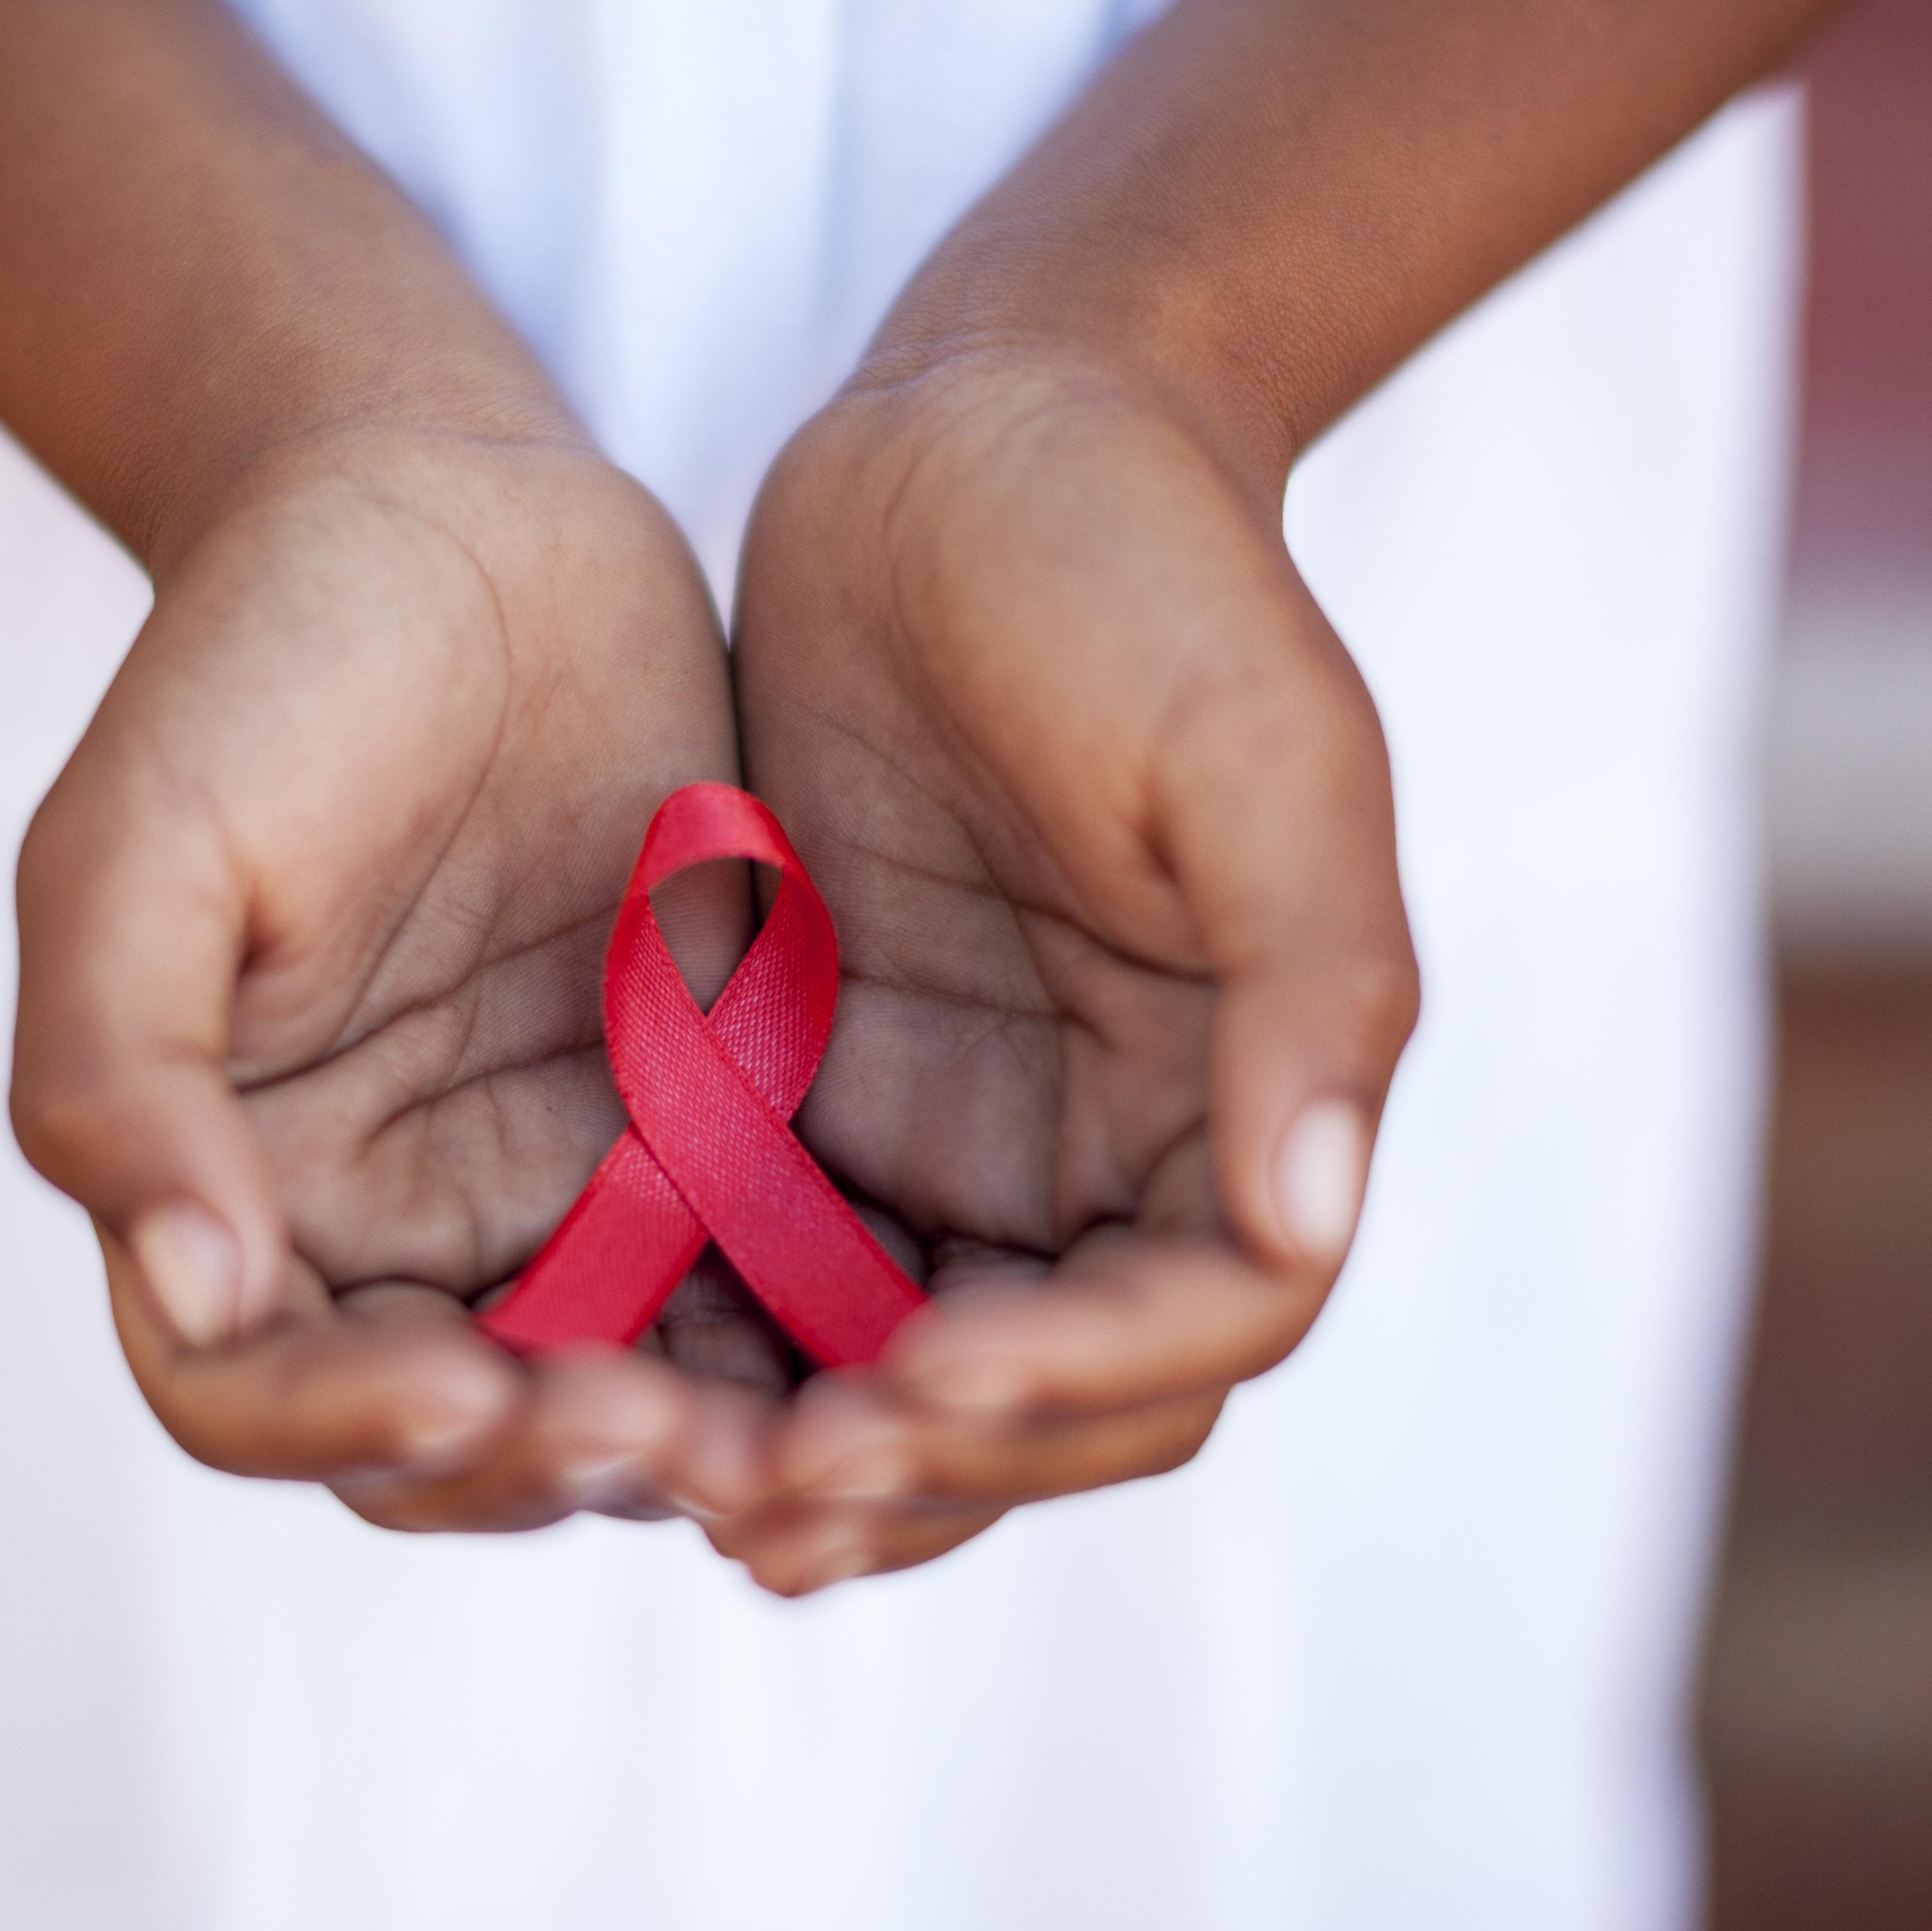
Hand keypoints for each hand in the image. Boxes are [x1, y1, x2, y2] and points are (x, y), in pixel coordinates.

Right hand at [11, 417, 784, 1532]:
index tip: (478, 1385)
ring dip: (701, 1442)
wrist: (455, 511)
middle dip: (551, 1461)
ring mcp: (558, 1191)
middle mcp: (390, 1229)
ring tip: (799, 1432)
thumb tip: (193, 1286)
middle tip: (669, 1433)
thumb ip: (119, 1071)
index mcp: (228, 1188)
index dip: (349, 1423)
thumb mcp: (137, 845)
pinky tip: (890, 1334)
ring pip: (624, 1399)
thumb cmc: (258, 662)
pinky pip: (764, 1287)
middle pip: (454, 1442)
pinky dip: (812, 1341)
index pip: (259, 1392)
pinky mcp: (707, 1136)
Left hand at [712, 345, 1418, 1591]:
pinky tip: (620, 1387)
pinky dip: (726, 1354)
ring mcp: (974, 1138)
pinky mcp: (829, 1101)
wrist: (979, 436)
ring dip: (825, 1456)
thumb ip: (1311, 979)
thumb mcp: (1257, 743)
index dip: (1076, 1380)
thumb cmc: (1146, 565)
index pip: (1201, 1317)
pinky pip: (783, 1280)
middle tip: (775, 1495)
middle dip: (934, 1460)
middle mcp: (1123, 1152)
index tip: (926, 1377)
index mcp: (1252, 1091)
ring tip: (692, 1494)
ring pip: (916, 1376)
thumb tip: (1310, 1218)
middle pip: (1060, 1398)